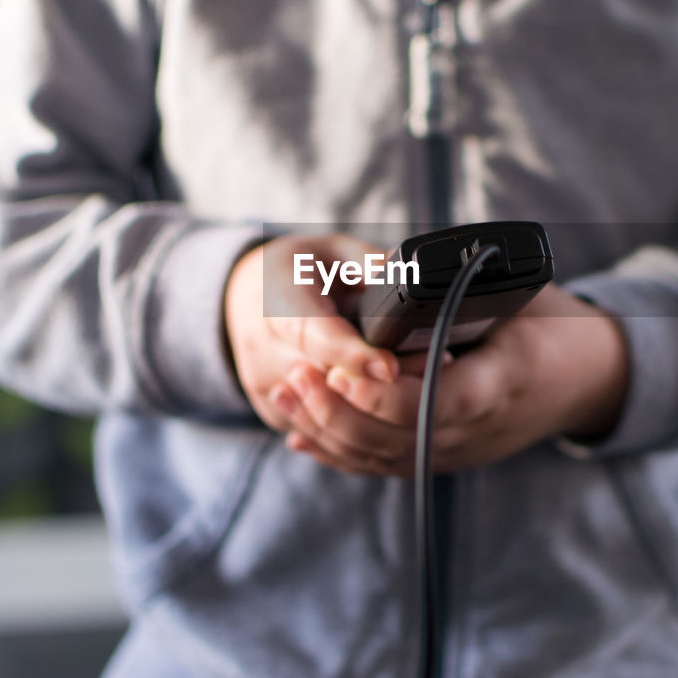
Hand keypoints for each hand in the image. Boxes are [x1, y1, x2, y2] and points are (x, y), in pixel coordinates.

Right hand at [225, 233, 418, 469]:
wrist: (243, 297)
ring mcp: (264, 383)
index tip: (390, 368)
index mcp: (277, 299)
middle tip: (434, 367)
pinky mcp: (272, 409)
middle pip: (325, 380)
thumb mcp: (333, 251)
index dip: (353, 355)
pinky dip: (355, 418)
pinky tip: (386, 404)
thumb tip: (410, 274)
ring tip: (416, 384)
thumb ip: (370, 263)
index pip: (314, 335)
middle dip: (380, 382)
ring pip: (323, 411)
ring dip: (372, 404)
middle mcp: (263, 346)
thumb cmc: (298, 269)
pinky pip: (318, 427)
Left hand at [292, 284, 628, 475]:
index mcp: (506, 381)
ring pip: (388, 459)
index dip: (383, 396)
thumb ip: (465, 292)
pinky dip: (342, 452)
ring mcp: (466, 450)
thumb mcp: (521, 296)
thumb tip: (404, 271)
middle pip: (401, 440)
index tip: (339, 368)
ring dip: (331, 432)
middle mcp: (483, 428)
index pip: (438, 403)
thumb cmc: (556, 324)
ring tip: (287, 396)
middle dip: (339, 413)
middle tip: (296, 376)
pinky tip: (302, 434)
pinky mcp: (451, 457)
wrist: (593, 378)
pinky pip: (390, 465)